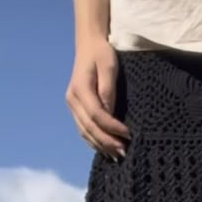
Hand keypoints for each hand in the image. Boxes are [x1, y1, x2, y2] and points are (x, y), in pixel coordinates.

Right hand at [65, 37, 129, 160]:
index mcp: (80, 89)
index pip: (96, 115)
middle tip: (124, 152)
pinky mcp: (76, 108)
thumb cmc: (102, 53)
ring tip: (117, 155)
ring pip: (84, 132)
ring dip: (100, 145)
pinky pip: (83, 129)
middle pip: (89, 128)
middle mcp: (73, 100)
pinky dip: (94, 141)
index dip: (112, 127)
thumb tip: (110, 113)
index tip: (128, 134)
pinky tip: (105, 149)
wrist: (89, 45)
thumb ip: (109, 90)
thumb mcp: (109, 66)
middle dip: (107, 142)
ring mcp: (72, 105)